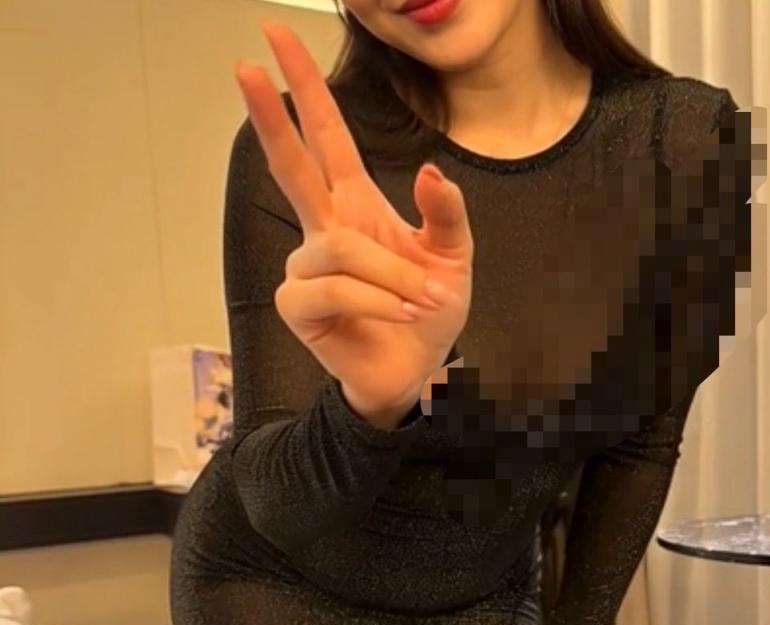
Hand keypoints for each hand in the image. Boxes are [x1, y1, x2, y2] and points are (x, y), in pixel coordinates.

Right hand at [235, 21, 473, 408]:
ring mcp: (306, 268)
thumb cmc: (425, 313)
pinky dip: (377, 301)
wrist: (416, 371)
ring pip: (340, 249)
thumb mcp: (454, 259)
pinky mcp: (298, 307)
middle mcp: (323, 229)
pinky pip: (335, 288)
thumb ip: (447, 214)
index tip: (277, 37)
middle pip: (290, 164)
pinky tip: (400, 315)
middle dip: (271, 117)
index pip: (325, 137)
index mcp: (354, 204)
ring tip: (422, 302)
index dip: (304, 89)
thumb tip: (431, 170)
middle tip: (244, 66)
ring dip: (392, 275)